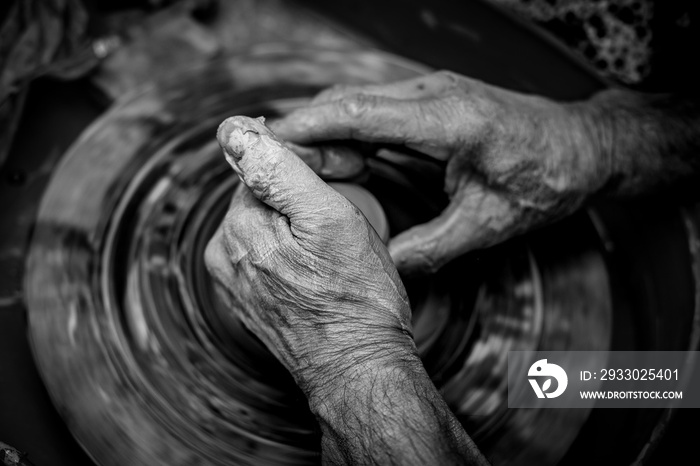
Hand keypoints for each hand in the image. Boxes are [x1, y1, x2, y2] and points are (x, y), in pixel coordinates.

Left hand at [205, 116, 414, 392]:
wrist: (358, 370)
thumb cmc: (355, 299)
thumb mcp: (329, 219)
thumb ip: (281, 171)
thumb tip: (235, 131)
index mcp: (238, 231)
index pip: (259, 167)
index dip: (303, 168)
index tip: (338, 184)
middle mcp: (226, 257)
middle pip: (261, 198)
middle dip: (298, 199)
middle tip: (339, 221)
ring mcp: (236, 285)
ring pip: (268, 227)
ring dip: (297, 227)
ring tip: (333, 251)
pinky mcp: (252, 304)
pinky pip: (270, 257)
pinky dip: (293, 253)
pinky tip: (320, 271)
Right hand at [272, 71, 609, 274]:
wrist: (582, 147)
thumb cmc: (546, 180)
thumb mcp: (489, 226)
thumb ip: (430, 248)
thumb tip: (381, 270)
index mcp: (450, 120)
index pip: (358, 113)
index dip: (307, 128)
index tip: (266, 146)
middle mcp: (435, 94)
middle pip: (348, 101)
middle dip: (304, 131)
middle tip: (268, 168)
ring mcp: (433, 92)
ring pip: (357, 101)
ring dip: (323, 132)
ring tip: (295, 172)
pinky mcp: (432, 100)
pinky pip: (375, 109)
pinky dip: (347, 131)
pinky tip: (336, 161)